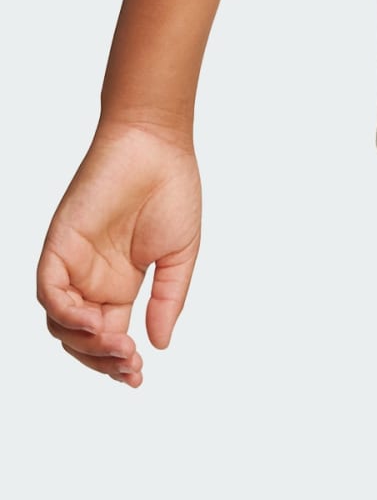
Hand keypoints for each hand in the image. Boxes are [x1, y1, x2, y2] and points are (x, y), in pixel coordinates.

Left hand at [38, 122, 201, 385]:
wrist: (156, 145)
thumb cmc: (172, 189)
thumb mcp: (180, 254)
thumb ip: (168, 299)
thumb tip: (159, 344)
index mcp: (119, 284)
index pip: (108, 336)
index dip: (118, 362)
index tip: (138, 377)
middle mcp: (91, 280)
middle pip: (81, 339)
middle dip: (103, 360)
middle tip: (129, 366)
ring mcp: (73, 265)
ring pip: (60, 324)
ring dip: (85, 344)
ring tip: (118, 345)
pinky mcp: (58, 248)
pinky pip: (49, 293)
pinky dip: (66, 313)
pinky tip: (93, 322)